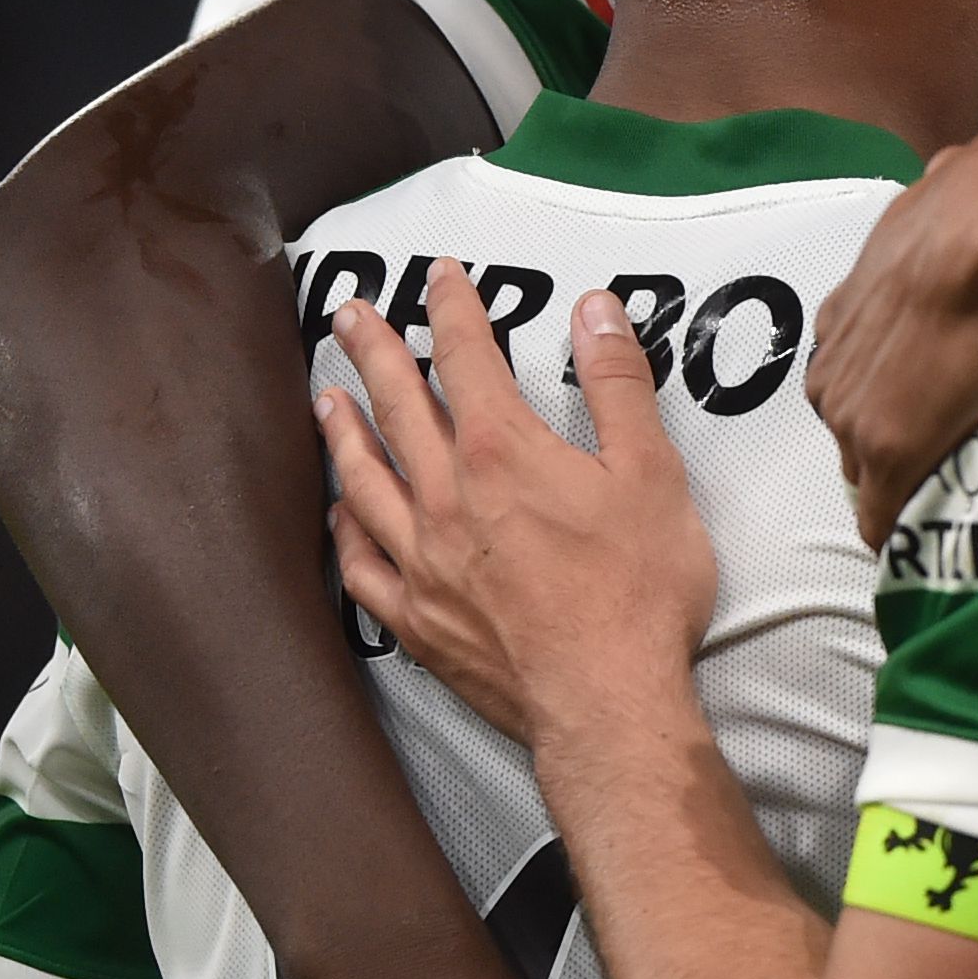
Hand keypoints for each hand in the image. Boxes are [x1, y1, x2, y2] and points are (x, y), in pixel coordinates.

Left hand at [323, 265, 717, 744]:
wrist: (606, 702)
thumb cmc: (637, 590)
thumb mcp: (651, 473)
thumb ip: (617, 386)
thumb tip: (594, 310)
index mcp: (502, 452)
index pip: (466, 358)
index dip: (451, 309)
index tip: (439, 276)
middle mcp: (446, 497)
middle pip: (396, 405)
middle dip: (372, 350)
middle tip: (346, 313)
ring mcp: (421, 561)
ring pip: (364, 479)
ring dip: (343, 431)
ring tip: (326, 398)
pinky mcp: (415, 619)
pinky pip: (360, 564)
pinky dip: (345, 529)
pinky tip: (342, 512)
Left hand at [811, 139, 977, 540]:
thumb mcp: (941, 191)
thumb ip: (935, 198)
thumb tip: (952, 169)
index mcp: (845, 311)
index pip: (850, 377)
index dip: (890, 398)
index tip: (927, 409)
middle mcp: (834, 367)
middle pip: (848, 432)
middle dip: (887, 448)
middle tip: (943, 457)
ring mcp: (856, 416)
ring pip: (866, 475)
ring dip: (902, 488)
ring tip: (948, 501)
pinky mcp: (891, 454)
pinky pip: (886, 518)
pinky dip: (906, 534)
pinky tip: (931, 550)